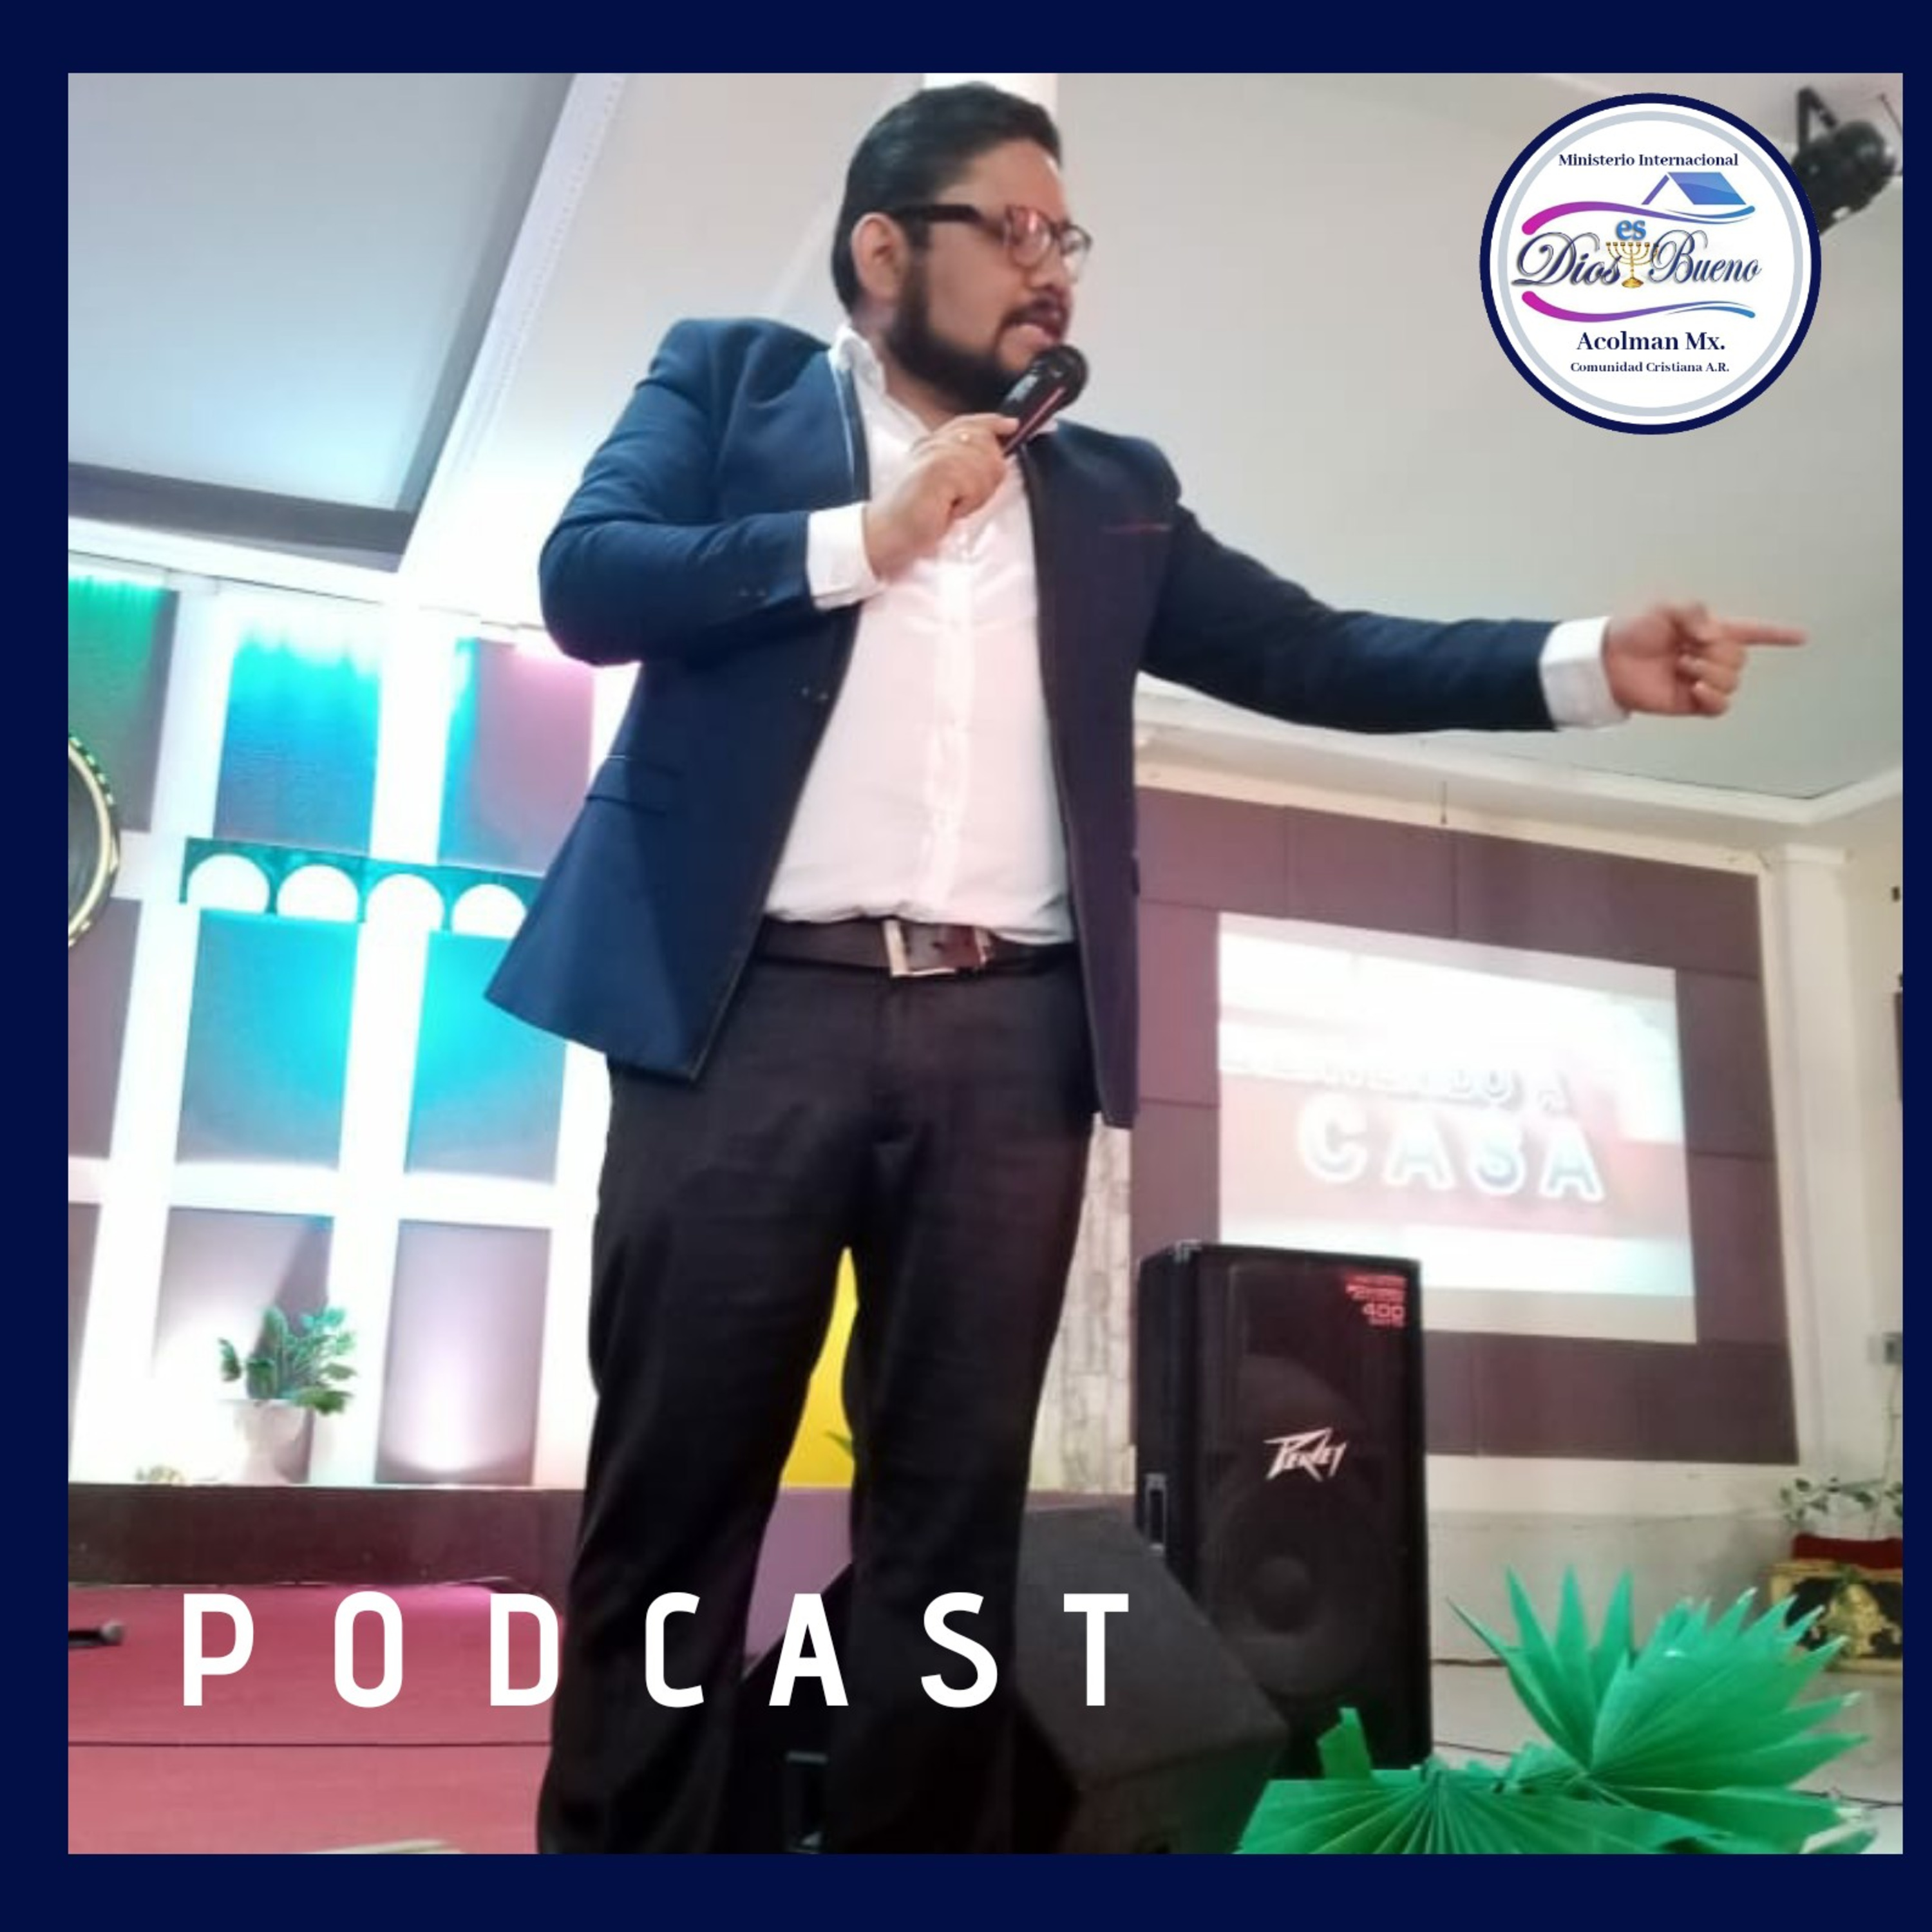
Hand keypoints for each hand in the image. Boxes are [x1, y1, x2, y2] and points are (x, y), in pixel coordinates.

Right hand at [861, 415, 1018, 577]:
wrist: (883, 534)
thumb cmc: (910, 517)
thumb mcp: (942, 487)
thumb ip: (963, 466)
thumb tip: (996, 454)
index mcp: (932, 443)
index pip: (969, 423)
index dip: (992, 422)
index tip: (1010, 425)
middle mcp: (933, 443)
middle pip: (987, 444)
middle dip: (987, 477)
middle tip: (964, 499)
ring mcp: (934, 454)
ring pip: (986, 467)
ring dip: (977, 495)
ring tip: (953, 506)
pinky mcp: (937, 471)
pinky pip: (976, 484)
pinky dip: (968, 504)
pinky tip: (949, 510)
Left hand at [1602, 602, 1805, 717]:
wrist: (1607, 661)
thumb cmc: (1631, 631)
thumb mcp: (1663, 608)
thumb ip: (1694, 612)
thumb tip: (1714, 636)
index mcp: (1708, 631)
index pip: (1752, 632)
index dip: (1777, 634)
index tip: (1801, 636)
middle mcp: (1709, 657)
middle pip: (1739, 658)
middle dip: (1716, 652)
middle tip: (1682, 649)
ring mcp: (1701, 681)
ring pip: (1732, 681)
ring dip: (1709, 671)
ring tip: (1680, 667)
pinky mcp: (1689, 703)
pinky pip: (1720, 706)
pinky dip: (1713, 697)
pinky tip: (1695, 688)